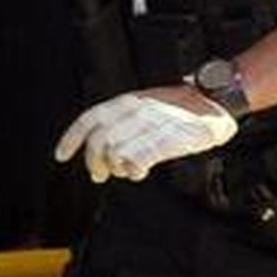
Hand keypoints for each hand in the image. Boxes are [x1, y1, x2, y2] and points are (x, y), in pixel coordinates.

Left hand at [55, 87, 237, 182]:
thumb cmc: (184, 105)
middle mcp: (134, 112)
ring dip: (117, 168)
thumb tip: (106, 145)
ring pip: (114, 154)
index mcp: (127, 101)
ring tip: (128, 170)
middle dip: (94, 163)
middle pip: (98, 142)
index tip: (61, 156)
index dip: (71, 139)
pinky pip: (136, 162)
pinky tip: (140, 172)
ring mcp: (148, 126)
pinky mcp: (164, 141)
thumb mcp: (149, 103)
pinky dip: (134, 171)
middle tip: (101, 175)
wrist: (215, 101)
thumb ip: (126, 119)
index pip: (88, 119)